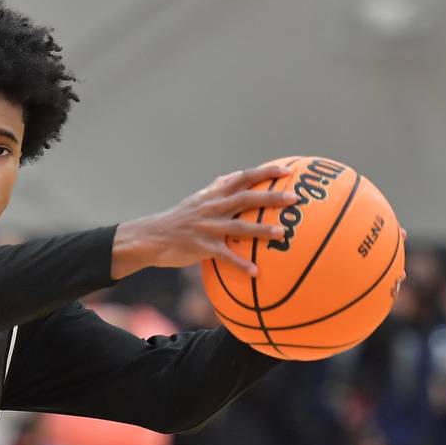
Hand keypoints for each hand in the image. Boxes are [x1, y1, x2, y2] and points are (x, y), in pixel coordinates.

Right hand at [112, 162, 300, 278]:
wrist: (151, 237)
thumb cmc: (178, 219)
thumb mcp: (197, 199)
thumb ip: (218, 189)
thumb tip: (236, 176)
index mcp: (214, 194)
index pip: (243, 178)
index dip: (266, 173)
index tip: (288, 172)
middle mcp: (212, 207)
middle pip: (246, 199)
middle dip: (271, 198)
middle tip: (294, 200)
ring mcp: (207, 227)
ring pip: (238, 227)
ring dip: (261, 231)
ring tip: (282, 235)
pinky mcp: (201, 247)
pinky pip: (224, 256)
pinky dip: (240, 264)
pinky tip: (255, 272)